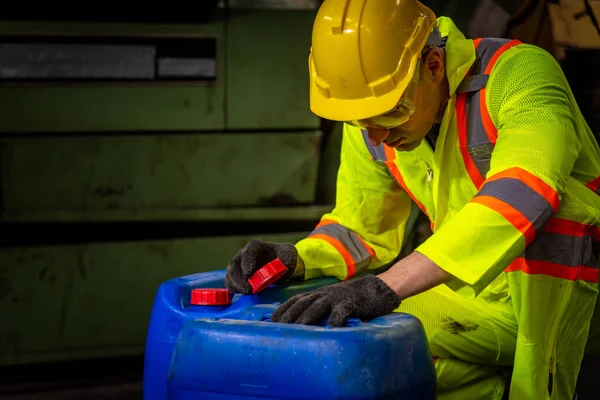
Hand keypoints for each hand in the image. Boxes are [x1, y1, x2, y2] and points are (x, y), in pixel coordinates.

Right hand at [225, 239, 297, 293]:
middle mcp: (243, 254)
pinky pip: (229, 282)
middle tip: (249, 289)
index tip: (249, 273)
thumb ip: (286, 259)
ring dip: (237, 285)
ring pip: (230, 274)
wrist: (280, 265)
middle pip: (234, 265)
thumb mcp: (289, 254)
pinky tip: (244, 293)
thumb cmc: (283, 257)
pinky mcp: (235, 276)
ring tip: (248, 292)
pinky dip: (235, 289)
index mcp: (256, 246)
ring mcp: (237, 265)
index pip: (248, 252)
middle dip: (240, 279)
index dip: (247, 262)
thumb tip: (281, 269)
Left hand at [270, 274, 399, 326]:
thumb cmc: (349, 301)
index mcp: (316, 295)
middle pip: (301, 304)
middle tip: (278, 330)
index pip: (293, 301)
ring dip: (306, 319)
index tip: (270, 323)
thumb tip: (300, 330)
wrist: (375, 289)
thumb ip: (317, 311)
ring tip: (299, 331)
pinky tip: (331, 330)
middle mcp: (322, 294)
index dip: (282, 310)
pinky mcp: (350, 303)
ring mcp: (336, 298)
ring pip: (317, 307)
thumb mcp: (329, 302)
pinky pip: (341, 312)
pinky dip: (335, 321)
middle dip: (289, 316)